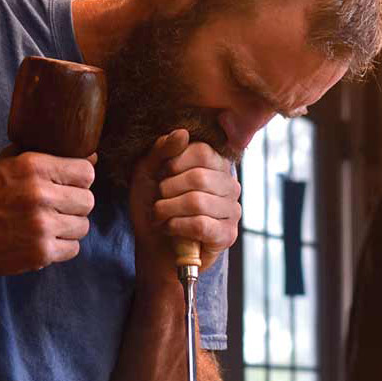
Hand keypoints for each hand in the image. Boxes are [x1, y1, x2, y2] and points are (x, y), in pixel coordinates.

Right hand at [0, 146, 95, 274]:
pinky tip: (45, 240)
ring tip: (49, 225)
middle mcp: (40, 195)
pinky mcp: (41, 252)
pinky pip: (73, 249)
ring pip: (83, 226)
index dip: (81, 180)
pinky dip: (62, 247)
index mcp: (34, 167)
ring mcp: (41, 226)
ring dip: (69, 227)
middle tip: (58, 208)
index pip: (86, 172)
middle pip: (88, 201)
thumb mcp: (11, 163)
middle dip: (75, 205)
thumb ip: (51, 157)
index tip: (70, 186)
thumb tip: (93, 158)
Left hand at [129, 130, 240, 283]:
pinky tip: (170, 228)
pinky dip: (176, 226)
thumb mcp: (149, 172)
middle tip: (158, 201)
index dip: (174, 163)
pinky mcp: (227, 235)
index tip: (162, 176)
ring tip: (160, 216)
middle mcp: (230, 186)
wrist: (154, 246)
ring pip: (197, 202)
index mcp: (216, 166)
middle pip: (199, 177)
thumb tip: (182, 133)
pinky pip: (200, 225)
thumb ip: (162, 150)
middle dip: (167, 190)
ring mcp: (232, 211)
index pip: (202, 151)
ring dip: (167, 210)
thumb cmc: (155, 207)